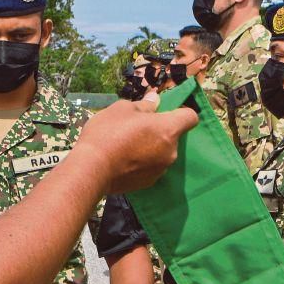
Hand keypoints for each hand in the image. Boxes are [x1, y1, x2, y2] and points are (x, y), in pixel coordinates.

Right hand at [77, 100, 197, 193]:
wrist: (92, 169)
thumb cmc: (108, 133)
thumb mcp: (122, 109)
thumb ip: (144, 105)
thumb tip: (155, 100)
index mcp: (168, 129)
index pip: (191, 117)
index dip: (181, 112)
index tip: (164, 113)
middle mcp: (171, 151)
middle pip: (173, 137)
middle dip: (160, 131)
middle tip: (136, 129)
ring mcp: (161, 170)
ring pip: (162, 153)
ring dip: (151, 148)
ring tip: (127, 147)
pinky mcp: (149, 183)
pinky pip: (151, 167)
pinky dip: (142, 163)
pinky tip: (124, 162)